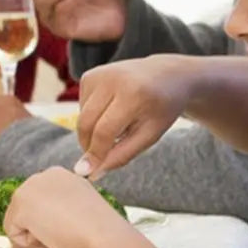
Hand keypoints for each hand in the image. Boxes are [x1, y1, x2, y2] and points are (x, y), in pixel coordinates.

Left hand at [4, 167, 125, 247]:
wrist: (103, 239)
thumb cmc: (100, 233)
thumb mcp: (78, 218)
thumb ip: (57, 219)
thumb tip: (37, 238)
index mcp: (61, 176)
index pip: (38, 203)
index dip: (45, 224)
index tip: (59, 235)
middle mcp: (44, 176)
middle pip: (24, 210)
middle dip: (36, 231)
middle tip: (57, 244)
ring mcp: (30, 188)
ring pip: (17, 222)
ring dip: (34, 239)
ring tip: (58, 243)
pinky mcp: (22, 204)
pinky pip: (14, 234)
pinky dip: (28, 247)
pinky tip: (50, 243)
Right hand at [75, 55, 194, 179]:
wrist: (166, 74)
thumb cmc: (160, 109)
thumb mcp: (149, 136)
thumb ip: (120, 155)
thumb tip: (90, 173)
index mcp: (133, 94)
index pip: (104, 131)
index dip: (95, 154)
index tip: (87, 173)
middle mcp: (113, 79)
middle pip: (86, 123)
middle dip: (88, 145)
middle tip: (99, 157)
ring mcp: (98, 74)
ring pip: (81, 116)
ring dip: (92, 131)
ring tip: (117, 128)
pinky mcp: (89, 75)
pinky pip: (82, 106)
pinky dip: (92, 117)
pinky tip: (111, 112)